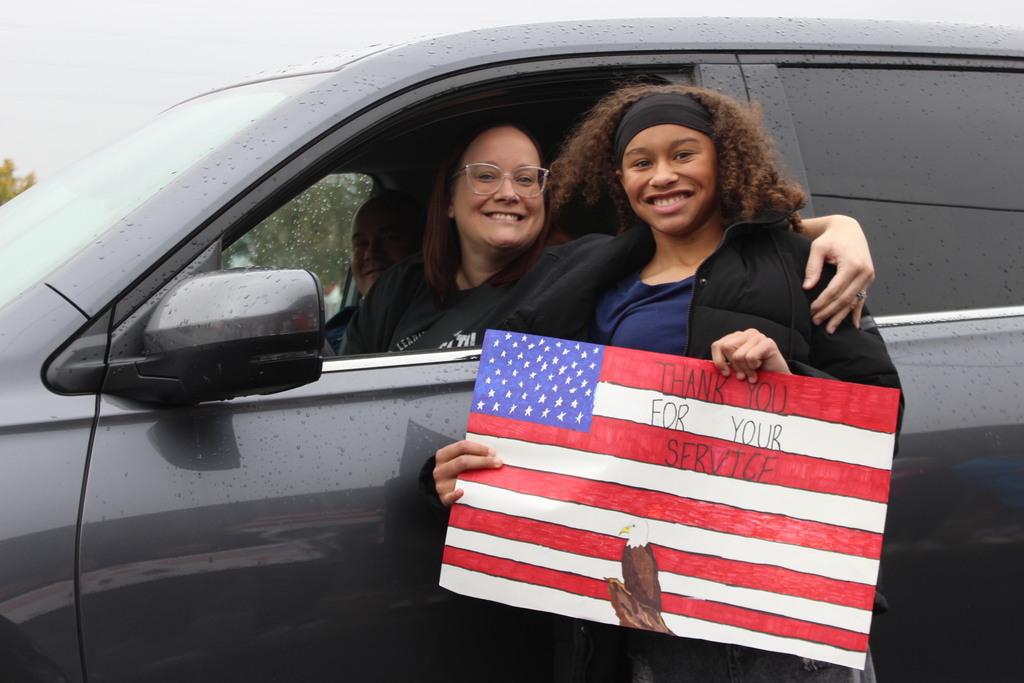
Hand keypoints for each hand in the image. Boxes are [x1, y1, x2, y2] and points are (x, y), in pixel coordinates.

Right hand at [433, 440, 502, 506]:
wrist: (444, 491)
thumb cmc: (456, 473)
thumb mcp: (457, 460)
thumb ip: (471, 455)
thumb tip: (494, 453)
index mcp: (443, 455)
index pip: (462, 446)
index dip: (479, 448)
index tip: (493, 452)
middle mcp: (440, 469)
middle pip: (462, 461)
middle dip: (483, 461)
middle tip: (498, 462)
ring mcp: (441, 484)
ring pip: (460, 478)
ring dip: (478, 477)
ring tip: (492, 478)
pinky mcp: (444, 498)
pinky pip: (450, 497)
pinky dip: (456, 495)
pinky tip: (462, 492)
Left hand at [711, 329, 790, 383]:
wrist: (778, 381)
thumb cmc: (755, 375)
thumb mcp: (736, 369)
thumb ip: (725, 364)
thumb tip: (709, 368)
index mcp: (735, 338)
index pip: (717, 345)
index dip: (719, 361)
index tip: (726, 374)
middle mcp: (746, 334)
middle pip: (727, 348)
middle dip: (734, 366)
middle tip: (743, 376)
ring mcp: (758, 336)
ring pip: (738, 355)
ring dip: (746, 370)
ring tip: (753, 374)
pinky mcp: (768, 342)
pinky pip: (751, 357)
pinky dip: (754, 367)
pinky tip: (761, 367)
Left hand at [801, 215, 873, 332]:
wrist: (848, 229)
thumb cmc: (832, 237)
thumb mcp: (818, 248)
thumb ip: (813, 268)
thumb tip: (807, 287)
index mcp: (852, 265)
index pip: (835, 291)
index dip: (822, 303)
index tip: (811, 311)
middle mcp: (864, 272)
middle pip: (845, 299)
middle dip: (830, 313)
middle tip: (816, 321)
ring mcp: (868, 276)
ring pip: (854, 301)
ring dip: (841, 316)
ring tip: (830, 328)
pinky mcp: (868, 279)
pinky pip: (862, 298)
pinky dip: (856, 312)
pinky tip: (853, 324)